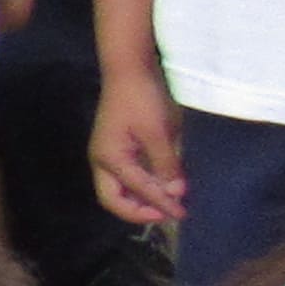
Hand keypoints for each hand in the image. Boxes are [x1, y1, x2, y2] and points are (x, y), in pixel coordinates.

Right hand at [94, 57, 187, 226]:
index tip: (181, 214)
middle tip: (166, 213)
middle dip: (138, 210)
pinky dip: (141, 184)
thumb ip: (166, 165)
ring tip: (166, 202)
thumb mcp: (158, 133)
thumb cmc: (141, 100)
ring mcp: (107, 154)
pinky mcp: (116, 147)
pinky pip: (126, 175)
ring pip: (118, 189)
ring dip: (140, 198)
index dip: (160, 204)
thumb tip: (175, 193)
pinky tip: (160, 183)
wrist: (128, 71)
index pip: (137, 190)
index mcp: (110, 159)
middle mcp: (103, 161)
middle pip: (113, 199)